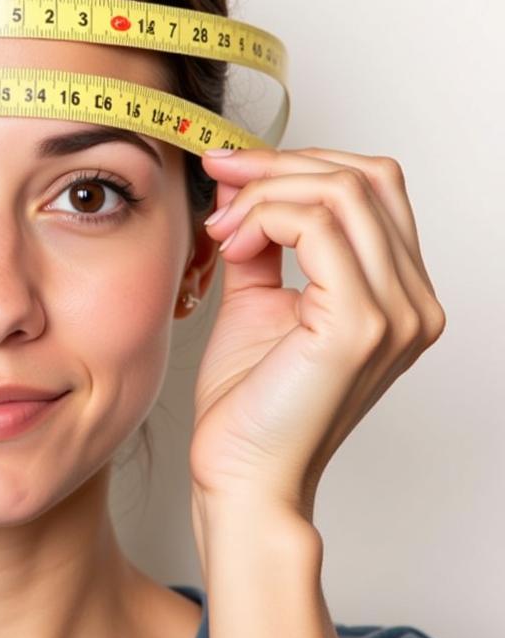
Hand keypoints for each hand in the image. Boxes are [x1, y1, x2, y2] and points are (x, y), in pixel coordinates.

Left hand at [188, 147, 445, 523]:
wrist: (242, 475)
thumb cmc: (249, 401)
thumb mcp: (257, 298)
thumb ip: (264, 239)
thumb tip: (247, 182)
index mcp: (398, 294)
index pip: (373, 187)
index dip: (300, 162)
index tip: (234, 168)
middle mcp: (413, 302)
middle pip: (366, 177)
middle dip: (282, 164)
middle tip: (222, 179)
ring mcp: (397, 313)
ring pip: (342, 191)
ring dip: (266, 192)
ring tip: (222, 228)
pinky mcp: (361, 325)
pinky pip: (317, 226)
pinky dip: (265, 217)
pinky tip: (231, 245)